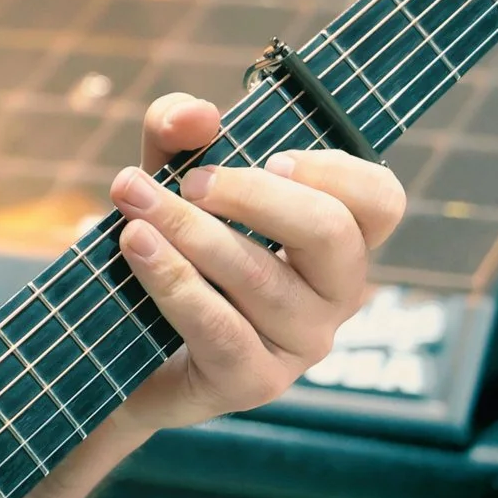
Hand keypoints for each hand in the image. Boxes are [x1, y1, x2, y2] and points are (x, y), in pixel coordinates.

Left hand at [109, 93, 406, 431]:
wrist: (118, 346)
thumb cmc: (166, 248)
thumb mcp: (167, 176)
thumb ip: (176, 132)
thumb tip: (198, 115)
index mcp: (333, 239)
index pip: (380, 202)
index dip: (337, 172)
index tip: (271, 156)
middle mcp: (333, 294)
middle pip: (330, 232)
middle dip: (251, 194)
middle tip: (189, 180)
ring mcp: (300, 344)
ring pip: (261, 277)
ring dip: (190, 231)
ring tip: (132, 200)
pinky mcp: (254, 382)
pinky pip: (220, 327)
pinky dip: (173, 279)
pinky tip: (134, 246)